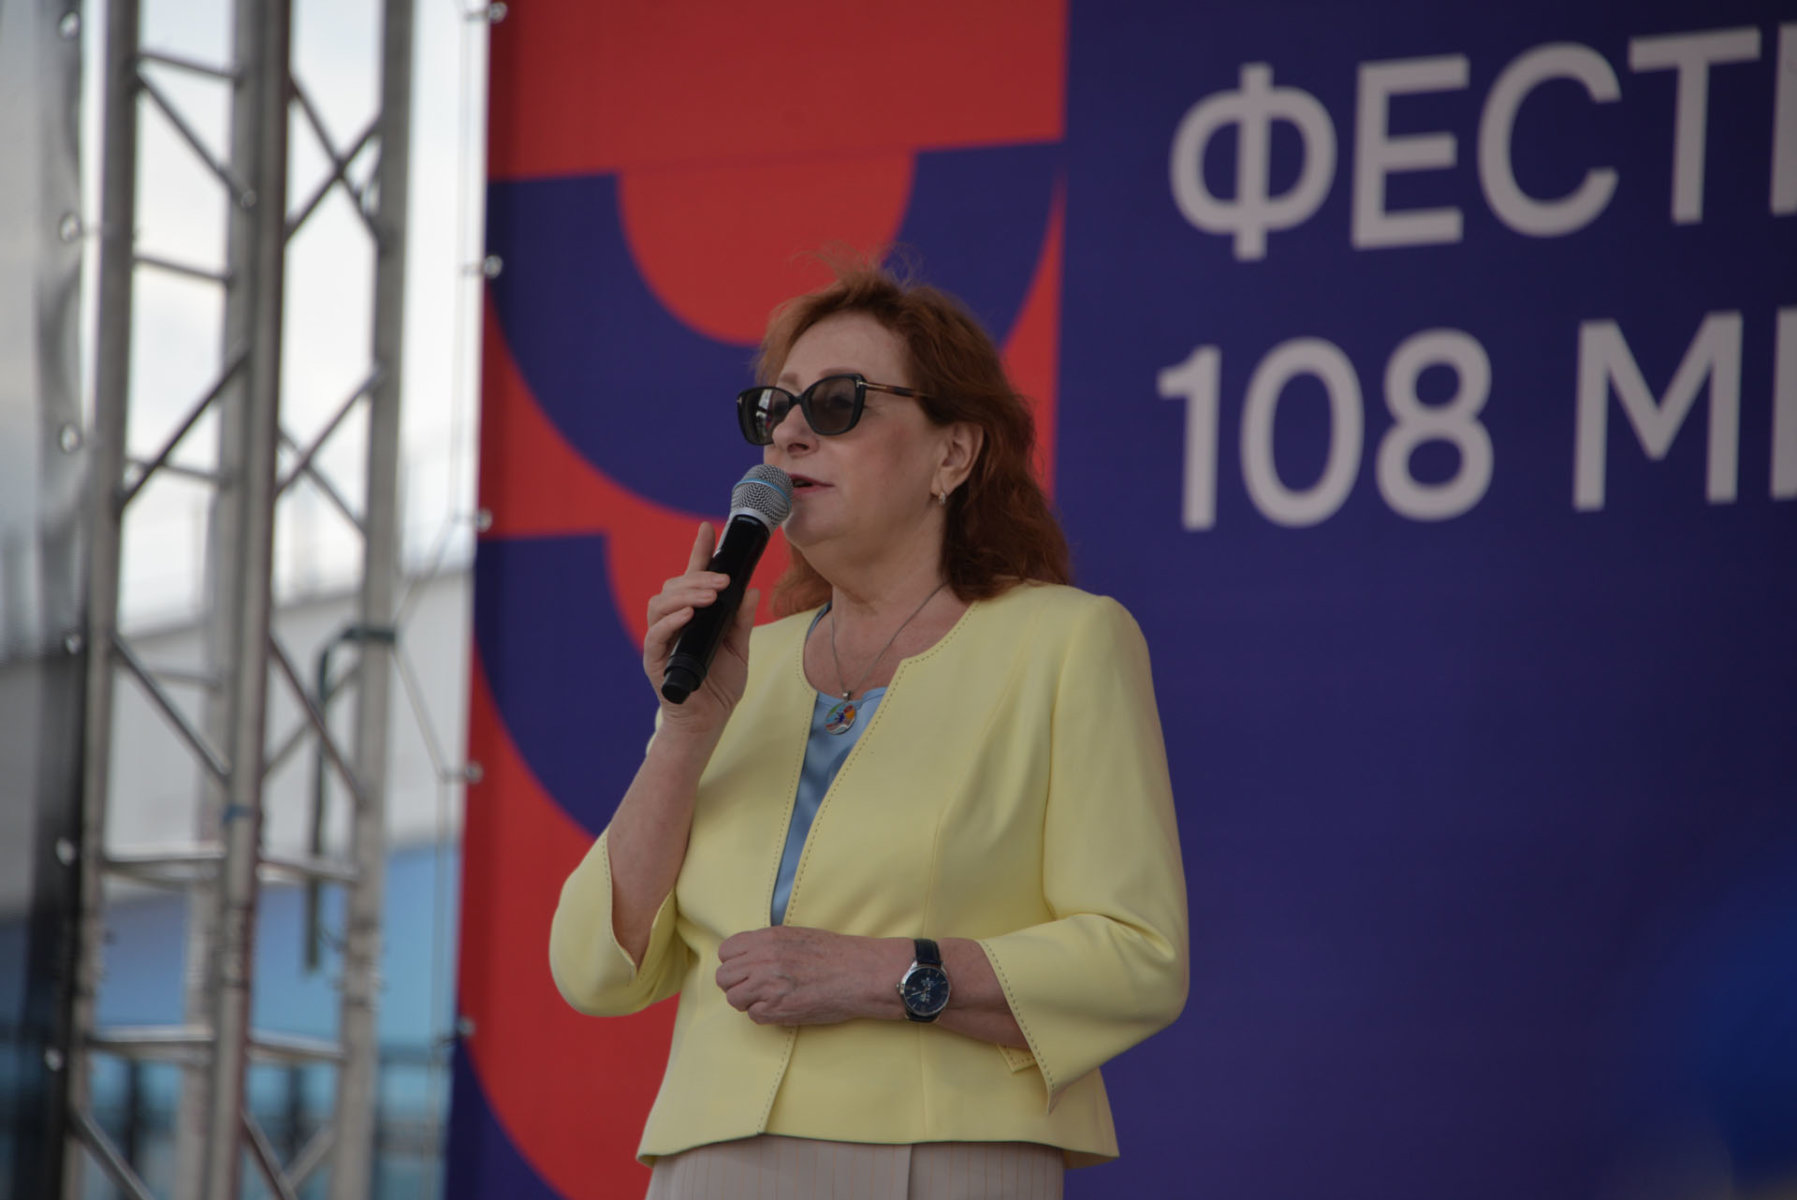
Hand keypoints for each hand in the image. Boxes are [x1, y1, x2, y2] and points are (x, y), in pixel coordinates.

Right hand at [643, 522, 757, 728]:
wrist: (709, 721)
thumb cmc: (720, 684)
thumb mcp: (739, 648)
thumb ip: (742, 620)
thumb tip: (751, 590)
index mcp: (693, 615)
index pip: (692, 576)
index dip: (699, 551)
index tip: (708, 528)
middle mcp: (673, 622)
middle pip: (675, 586)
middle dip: (699, 578)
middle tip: (723, 581)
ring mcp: (661, 639)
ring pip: (661, 603)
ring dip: (686, 594)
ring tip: (710, 595)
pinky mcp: (655, 659)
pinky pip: (656, 634)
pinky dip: (671, 620)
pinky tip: (688, 614)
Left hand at [715, 927, 908, 1026]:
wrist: (859, 973)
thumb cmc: (834, 953)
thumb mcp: (796, 935)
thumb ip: (768, 944)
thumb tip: (748, 955)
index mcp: (767, 938)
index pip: (726, 951)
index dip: (733, 962)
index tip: (745, 968)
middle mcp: (762, 960)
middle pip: (723, 977)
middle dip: (736, 983)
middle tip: (754, 987)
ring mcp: (768, 985)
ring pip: (733, 998)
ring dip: (747, 1001)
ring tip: (767, 999)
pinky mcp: (777, 1009)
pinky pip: (754, 1016)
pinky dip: (765, 1015)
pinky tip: (782, 1007)